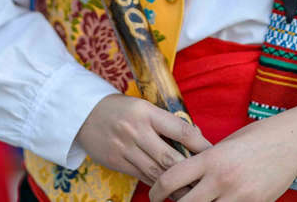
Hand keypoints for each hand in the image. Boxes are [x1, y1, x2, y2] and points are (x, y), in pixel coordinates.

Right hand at [75, 93, 210, 186]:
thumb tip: (194, 135)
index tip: (212, 151)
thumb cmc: (121, 107)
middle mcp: (136, 131)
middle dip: (188, 170)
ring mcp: (124, 148)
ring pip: (156, 172)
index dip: (198, 142)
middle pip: (168, 157)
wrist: (84, 113)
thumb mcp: (143, 106)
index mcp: (146, 112)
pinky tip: (168, 188)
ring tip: (190, 189)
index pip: (179, 129)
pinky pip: (142, 176)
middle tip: (204, 178)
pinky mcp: (116, 162)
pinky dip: (157, 183)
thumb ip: (165, 121)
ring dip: (174, 183)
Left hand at [149, 94, 296, 201]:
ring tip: (196, 201)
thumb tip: (186, 175)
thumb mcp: (227, 143)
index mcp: (212, 158)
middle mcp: (222, 180)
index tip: (153, 195)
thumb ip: (207, 160)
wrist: (292, 141)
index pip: (172, 179)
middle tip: (172, 201)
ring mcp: (239, 197)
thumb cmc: (258, 136)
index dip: (156, 191)